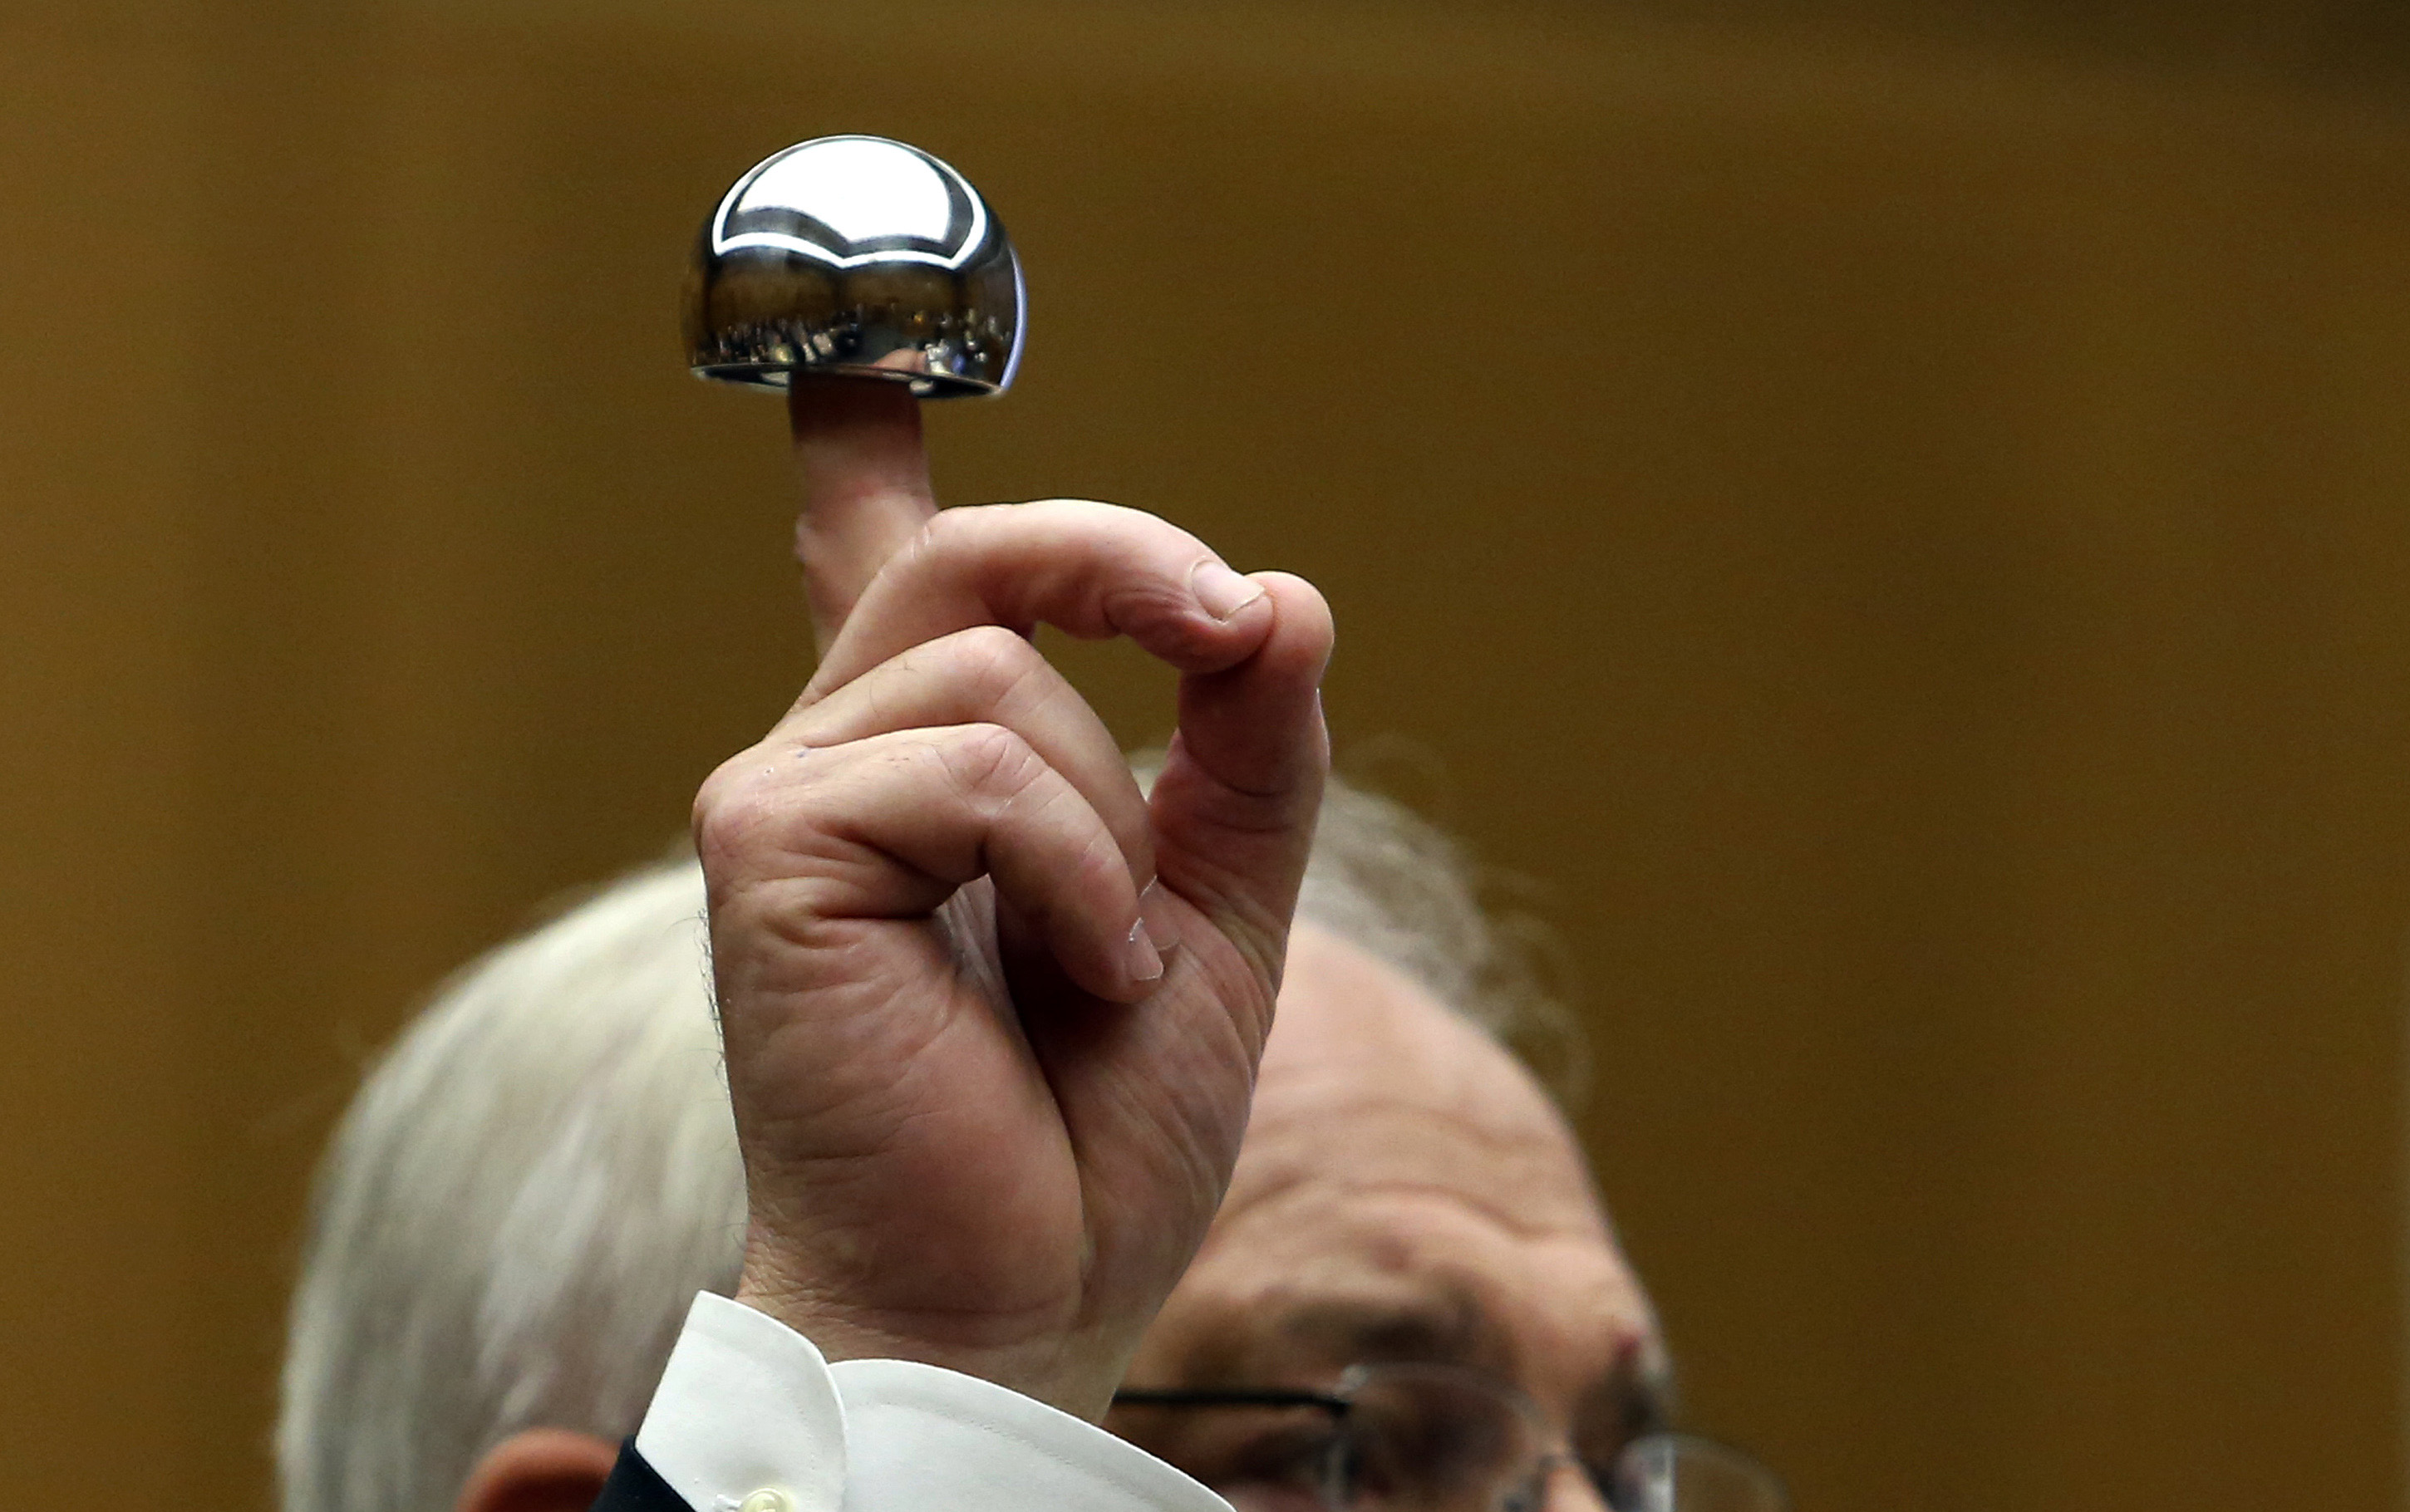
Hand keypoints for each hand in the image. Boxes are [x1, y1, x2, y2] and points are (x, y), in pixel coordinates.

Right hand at [694, 380, 1333, 1419]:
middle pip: (981, 552)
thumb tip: (1284, 599)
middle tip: (1231, 624)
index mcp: (933, 768)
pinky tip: (1067, 980)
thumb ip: (1249, 758)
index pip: (889, 564)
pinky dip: (1076, 880)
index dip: (863, 446)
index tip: (851, 349)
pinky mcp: (767, 846)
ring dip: (1115, 834)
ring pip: (1006, 677)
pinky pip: (981, 769)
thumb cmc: (1088, 1130)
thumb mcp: (1218, 915)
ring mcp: (787, 793)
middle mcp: (842, 755)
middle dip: (1127, 563)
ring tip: (1102, 966)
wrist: (1012, 1297)